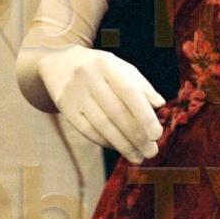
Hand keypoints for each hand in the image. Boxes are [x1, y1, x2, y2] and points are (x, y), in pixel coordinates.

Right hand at [38, 45, 165, 163]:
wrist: (59, 62)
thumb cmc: (101, 69)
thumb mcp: (121, 68)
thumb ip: (142, 86)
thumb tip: (160, 104)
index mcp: (107, 64)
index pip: (129, 92)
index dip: (144, 115)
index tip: (157, 134)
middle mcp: (89, 77)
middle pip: (116, 112)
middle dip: (136, 136)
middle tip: (152, 151)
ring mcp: (74, 92)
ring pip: (102, 125)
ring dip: (123, 145)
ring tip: (138, 157)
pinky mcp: (65, 107)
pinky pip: (87, 130)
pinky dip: (106, 141)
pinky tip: (119, 148)